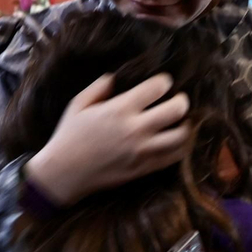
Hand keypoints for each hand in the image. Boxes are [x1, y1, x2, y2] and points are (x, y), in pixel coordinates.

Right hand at [24, 72, 189, 206]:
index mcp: (119, 109)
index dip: (165, 81)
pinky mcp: (144, 169)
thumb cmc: (68, 136)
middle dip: (182, 101)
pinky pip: (174, 157)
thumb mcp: (78, 104)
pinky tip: (176, 141)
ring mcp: (142, 151)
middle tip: (179, 100)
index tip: (164, 82)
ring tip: (182, 122)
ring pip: (181, 136)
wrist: (64, 174)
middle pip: (177, 110)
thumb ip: (99, 87)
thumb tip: (116, 77)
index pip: (157, 88)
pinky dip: (181, 147)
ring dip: (186, 126)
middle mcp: (135, 129)